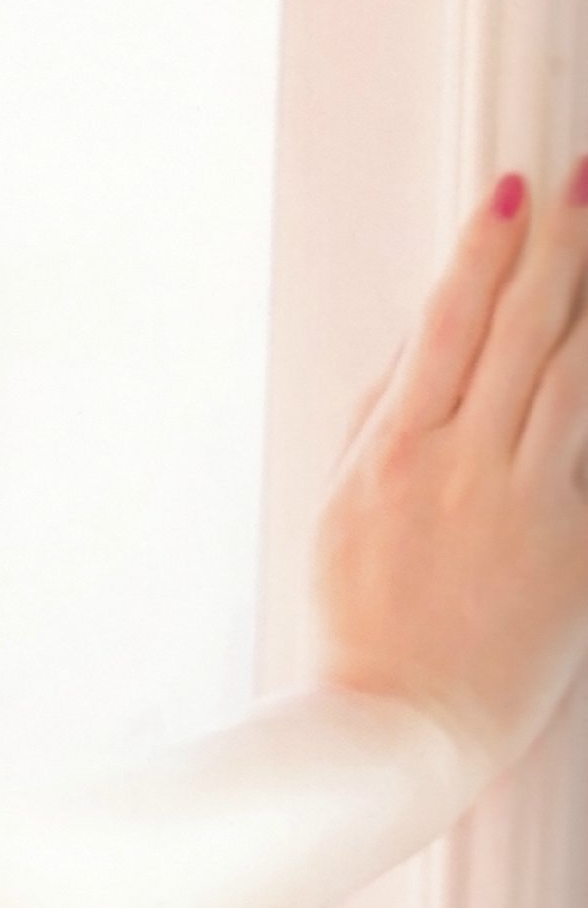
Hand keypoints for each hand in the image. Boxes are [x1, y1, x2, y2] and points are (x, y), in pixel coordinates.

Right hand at [308, 159, 587, 786]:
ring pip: (575, 382)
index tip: (509, 193)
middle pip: (524, 333)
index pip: (449, 324)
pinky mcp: (576, 553)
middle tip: (582, 181)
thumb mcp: (343, 502)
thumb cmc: (365, 618)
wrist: (406, 726)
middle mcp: (467, 468)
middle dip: (557, 247)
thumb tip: (426, 339)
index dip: (482, 252)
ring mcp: (530, 510)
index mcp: (399, 450)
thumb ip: (385, 416)